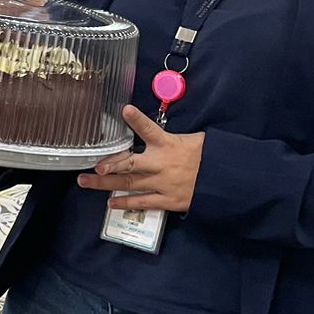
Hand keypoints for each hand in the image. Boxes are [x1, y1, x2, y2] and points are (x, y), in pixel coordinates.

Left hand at [76, 105, 203, 212]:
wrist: (227, 180)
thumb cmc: (209, 156)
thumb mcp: (193, 139)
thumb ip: (170, 138)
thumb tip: (154, 132)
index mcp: (169, 144)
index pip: (151, 129)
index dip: (137, 119)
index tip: (125, 110)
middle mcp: (162, 164)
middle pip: (131, 164)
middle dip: (110, 165)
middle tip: (93, 166)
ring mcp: (163, 183)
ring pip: (130, 184)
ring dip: (106, 184)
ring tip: (85, 182)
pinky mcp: (168, 200)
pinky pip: (143, 202)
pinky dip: (125, 202)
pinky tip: (110, 203)